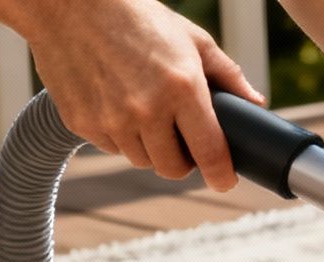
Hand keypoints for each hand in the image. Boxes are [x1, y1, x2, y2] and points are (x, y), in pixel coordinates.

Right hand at [15, 0, 262, 191]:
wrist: (67, 3)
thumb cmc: (136, 17)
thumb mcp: (191, 38)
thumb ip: (227, 74)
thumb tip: (255, 102)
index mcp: (182, 89)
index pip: (209, 152)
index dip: (221, 175)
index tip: (224, 181)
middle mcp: (147, 110)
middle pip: (173, 168)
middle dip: (183, 160)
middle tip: (183, 141)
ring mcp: (110, 119)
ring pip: (142, 160)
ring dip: (150, 148)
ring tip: (149, 117)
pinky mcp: (81, 121)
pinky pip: (111, 147)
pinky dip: (120, 136)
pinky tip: (118, 107)